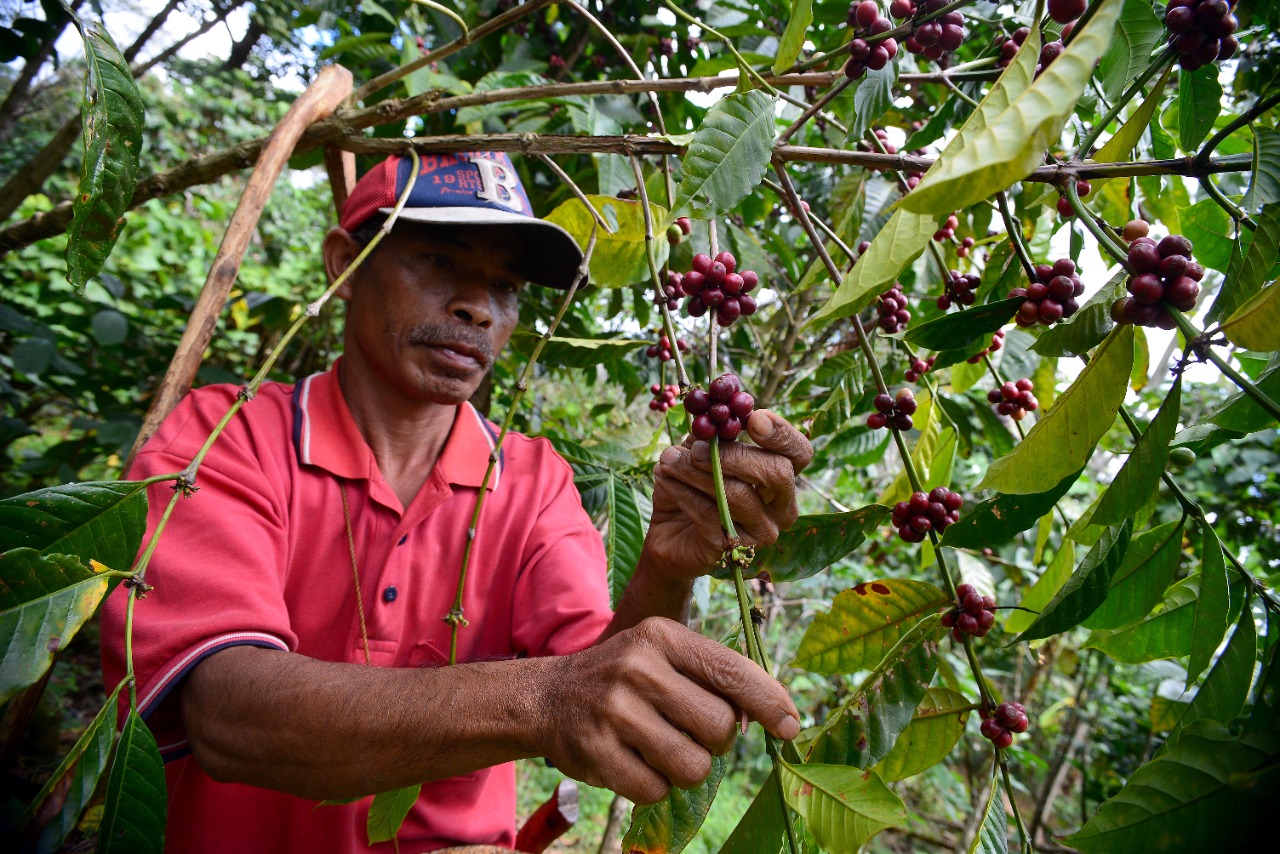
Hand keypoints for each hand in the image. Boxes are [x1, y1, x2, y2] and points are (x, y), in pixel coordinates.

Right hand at [541, 617, 799, 803]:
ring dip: (686, 768)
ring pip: (694, 766)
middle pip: (720, 728)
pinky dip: (654, 786)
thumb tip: (775, 714)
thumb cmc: (625, 677)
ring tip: (660, 748)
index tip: (790, 725)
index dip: (770, 702)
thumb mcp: (662, 653)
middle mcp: (638, 667)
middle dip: (716, 741)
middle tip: (689, 731)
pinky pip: (657, 791)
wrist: (548, 697)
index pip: (732, 671)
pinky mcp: (597, 752)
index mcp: (662, 636)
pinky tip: (634, 761)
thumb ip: (713, 675)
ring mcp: (615, 711)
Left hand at [647, 409, 812, 575]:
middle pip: (776, 472)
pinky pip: (711, 514)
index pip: (799, 452)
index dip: (782, 434)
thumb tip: (709, 412)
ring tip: (668, 459)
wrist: (667, 535)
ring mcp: (762, 532)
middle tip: (696, 447)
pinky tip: (664, 478)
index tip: (753, 418)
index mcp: (782, 477)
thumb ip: (710, 434)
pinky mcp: (734, 549)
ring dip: (696, 472)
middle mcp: (782, 507)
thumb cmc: (691, 488)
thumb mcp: (698, 453)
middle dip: (733, 455)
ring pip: (738, 494)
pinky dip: (683, 491)